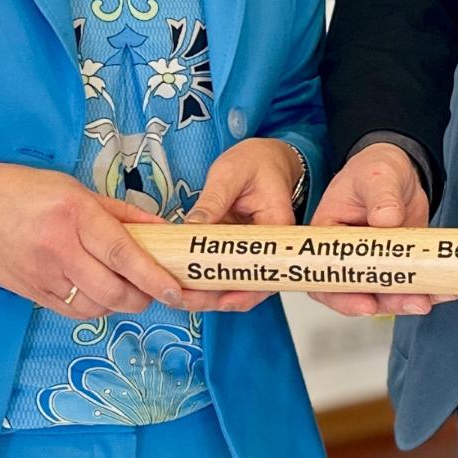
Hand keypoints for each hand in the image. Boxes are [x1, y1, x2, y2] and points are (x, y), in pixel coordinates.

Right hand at [0, 161, 184, 319]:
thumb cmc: (25, 192)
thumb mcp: (76, 189)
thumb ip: (122, 214)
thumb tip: (163, 232)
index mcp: (75, 215)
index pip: (122, 254)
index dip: (154, 277)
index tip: (178, 292)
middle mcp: (59, 249)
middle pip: (112, 291)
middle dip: (142, 298)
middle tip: (155, 289)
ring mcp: (43, 276)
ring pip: (96, 308)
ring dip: (119, 304)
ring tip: (126, 286)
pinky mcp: (31, 295)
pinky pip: (74, 313)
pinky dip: (95, 308)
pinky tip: (98, 291)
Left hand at [178, 139, 304, 311]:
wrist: (265, 156)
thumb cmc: (256, 161)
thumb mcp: (230, 173)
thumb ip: (212, 200)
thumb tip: (193, 227)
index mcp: (278, 226)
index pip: (268, 268)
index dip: (248, 292)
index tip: (223, 300)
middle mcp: (270, 244)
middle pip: (250, 284)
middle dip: (217, 298)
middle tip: (185, 300)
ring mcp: (253, 248)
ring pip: (235, 281)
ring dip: (208, 293)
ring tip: (180, 296)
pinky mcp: (238, 247)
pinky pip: (224, 267)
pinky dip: (205, 277)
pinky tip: (183, 281)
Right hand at [307, 141, 447, 317]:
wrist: (401, 171)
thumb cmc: (376, 168)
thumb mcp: (377, 176)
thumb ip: (381, 194)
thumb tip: (386, 218)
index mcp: (328, 234)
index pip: (325, 274)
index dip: (343, 296)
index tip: (367, 304)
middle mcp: (347, 255)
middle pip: (357, 292)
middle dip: (386, 302)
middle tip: (414, 301)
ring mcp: (373, 263)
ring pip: (385, 294)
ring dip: (408, 300)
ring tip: (433, 297)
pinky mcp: (396, 265)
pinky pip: (407, 284)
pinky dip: (426, 289)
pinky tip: (443, 290)